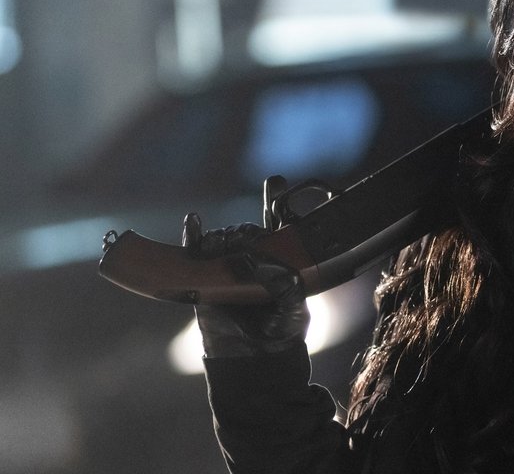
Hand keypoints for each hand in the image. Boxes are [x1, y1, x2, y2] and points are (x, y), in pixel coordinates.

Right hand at [182, 176, 309, 357]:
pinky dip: (193, 236)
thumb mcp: (292, 305)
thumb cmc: (280, 330)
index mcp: (279, 259)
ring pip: (221, 241)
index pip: (278, 225)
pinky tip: (193, 223)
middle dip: (243, 232)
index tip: (275, 182)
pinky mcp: (203, 280)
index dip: (275, 201)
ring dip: (221, 238)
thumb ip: (282, 283)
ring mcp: (227, 268)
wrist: (255, 359)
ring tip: (220, 247)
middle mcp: (253, 260)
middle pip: (245, 232)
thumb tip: (255, 263)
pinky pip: (194, 254)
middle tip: (244, 243)